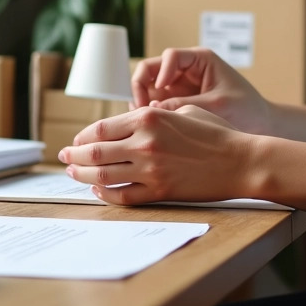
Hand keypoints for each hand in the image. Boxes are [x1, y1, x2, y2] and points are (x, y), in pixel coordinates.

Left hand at [59, 105, 254, 205]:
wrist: (241, 161)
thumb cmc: (216, 133)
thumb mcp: (183, 110)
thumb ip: (154, 115)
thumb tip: (128, 123)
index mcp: (149, 118)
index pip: (101, 128)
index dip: (82, 136)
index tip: (74, 141)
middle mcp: (145, 143)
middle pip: (94, 152)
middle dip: (73, 156)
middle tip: (63, 159)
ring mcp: (151, 169)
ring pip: (103, 175)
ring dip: (83, 175)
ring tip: (73, 174)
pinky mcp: (160, 191)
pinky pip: (123, 195)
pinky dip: (105, 193)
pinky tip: (98, 190)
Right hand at [131, 48, 273, 135]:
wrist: (262, 126)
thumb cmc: (247, 111)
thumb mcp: (217, 106)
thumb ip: (184, 105)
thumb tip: (151, 109)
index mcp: (201, 60)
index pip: (170, 56)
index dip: (161, 72)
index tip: (160, 91)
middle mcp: (187, 69)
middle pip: (152, 69)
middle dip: (142, 87)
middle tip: (141, 109)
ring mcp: (180, 86)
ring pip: (149, 87)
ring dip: (143, 101)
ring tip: (144, 121)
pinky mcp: (177, 102)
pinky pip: (155, 102)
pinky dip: (149, 112)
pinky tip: (151, 126)